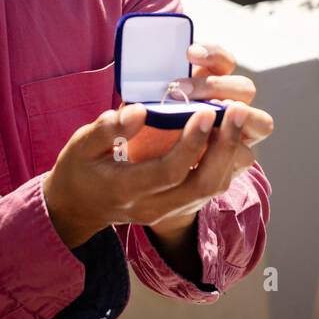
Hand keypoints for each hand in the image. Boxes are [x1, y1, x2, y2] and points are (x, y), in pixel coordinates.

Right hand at [43, 41, 272, 248]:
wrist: (79, 208)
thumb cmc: (79, 170)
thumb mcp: (80, 145)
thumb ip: (107, 129)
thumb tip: (139, 111)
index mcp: (126, 189)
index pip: (169, 171)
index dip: (191, 142)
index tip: (206, 111)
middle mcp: (153, 206)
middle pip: (203, 184)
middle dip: (225, 146)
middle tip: (238, 109)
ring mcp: (169, 210)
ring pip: (214, 188)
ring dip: (231, 152)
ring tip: (238, 116)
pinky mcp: (180, 206)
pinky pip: (212, 187)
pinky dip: (225, 160)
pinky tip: (229, 131)